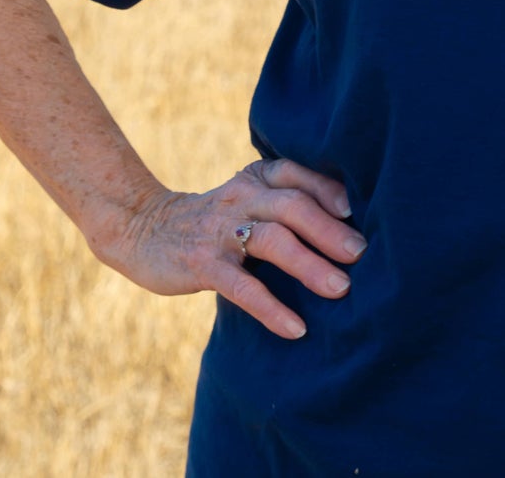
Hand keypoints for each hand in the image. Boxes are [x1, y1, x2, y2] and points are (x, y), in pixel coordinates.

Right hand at [96, 158, 365, 340]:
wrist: (144, 229)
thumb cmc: (217, 218)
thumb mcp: (248, 197)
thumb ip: (286, 201)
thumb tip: (350, 225)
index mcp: (256, 177)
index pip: (298, 175)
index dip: (329, 190)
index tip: (357, 212)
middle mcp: (241, 196)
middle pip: (292, 206)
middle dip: (329, 231)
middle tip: (360, 255)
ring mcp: (220, 230)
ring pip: (272, 241)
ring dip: (310, 265)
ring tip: (340, 289)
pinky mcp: (202, 264)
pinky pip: (242, 287)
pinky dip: (272, 308)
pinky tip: (296, 328)